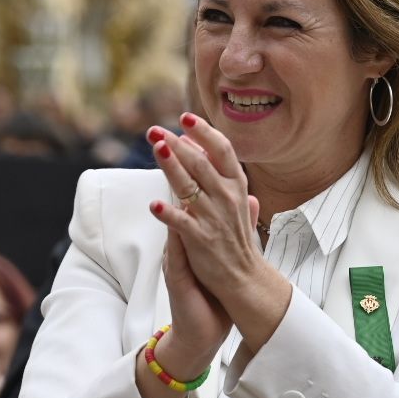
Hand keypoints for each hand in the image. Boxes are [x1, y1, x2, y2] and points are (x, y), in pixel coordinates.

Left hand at [149, 116, 290, 350]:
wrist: (244, 279)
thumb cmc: (235, 239)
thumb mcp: (236, 204)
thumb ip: (223, 177)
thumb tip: (207, 150)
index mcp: (236, 187)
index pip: (222, 150)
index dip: (204, 132)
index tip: (185, 118)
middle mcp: (227, 198)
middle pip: (200, 163)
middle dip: (176, 144)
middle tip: (154, 130)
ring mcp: (214, 219)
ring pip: (189, 186)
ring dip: (171, 166)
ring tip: (155, 148)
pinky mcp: (202, 241)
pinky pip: (183, 223)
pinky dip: (169, 214)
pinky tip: (154, 206)